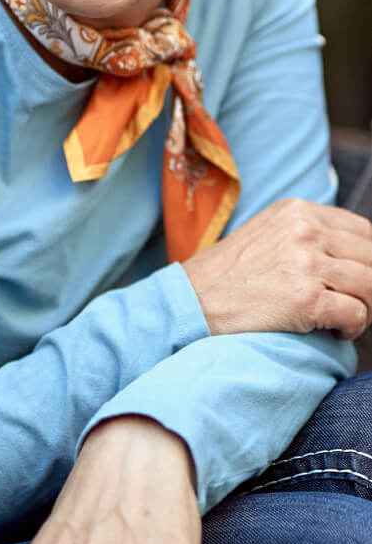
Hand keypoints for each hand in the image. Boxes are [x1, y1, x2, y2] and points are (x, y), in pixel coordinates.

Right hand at [182, 198, 371, 340]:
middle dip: (370, 286)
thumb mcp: (266, 234)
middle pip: (371, 257)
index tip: (361, 279)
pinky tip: (333, 332)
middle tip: (355, 304)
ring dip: (365, 308)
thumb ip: (305, 235)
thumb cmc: (226, 276)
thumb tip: (350, 257)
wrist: (190, 302)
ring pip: (371, 285)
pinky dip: (353, 328)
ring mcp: (306, 263)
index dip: (369, 259)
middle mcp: (305, 230)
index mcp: (297, 211)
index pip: (363, 230)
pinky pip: (357, 314)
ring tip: (343, 320)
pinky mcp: (306, 298)